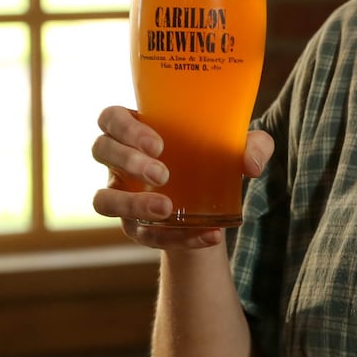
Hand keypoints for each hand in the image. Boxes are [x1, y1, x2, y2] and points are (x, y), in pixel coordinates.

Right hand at [91, 105, 273, 249]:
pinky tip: (207, 236)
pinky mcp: (134, 226)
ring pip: (102, 199)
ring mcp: (121, 194)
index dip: (125, 128)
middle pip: (102, 150)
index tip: (158, 144)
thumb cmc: (217, 157)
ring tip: (166, 209)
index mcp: (137, 129)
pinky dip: (175, 238)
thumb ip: (255, 145)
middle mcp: (119, 159)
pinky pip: (141, 235)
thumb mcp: (241, 146)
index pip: (111, 118)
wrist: (215, 202)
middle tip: (163, 174)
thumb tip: (251, 165)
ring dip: (131, 204)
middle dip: (129, 161)